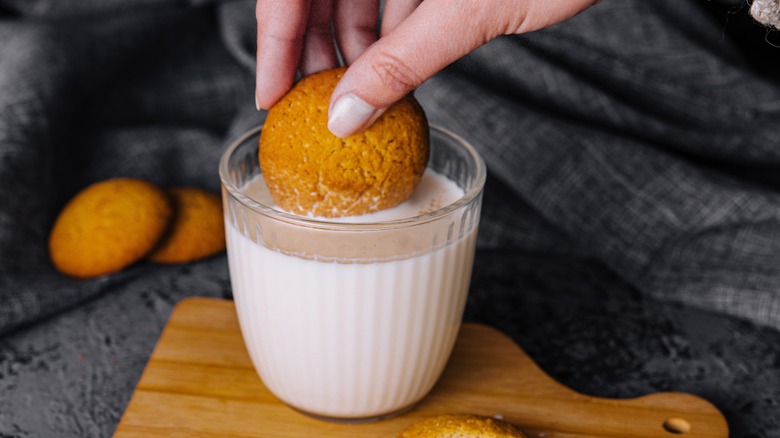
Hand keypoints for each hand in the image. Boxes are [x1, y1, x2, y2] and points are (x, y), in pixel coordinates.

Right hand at [255, 0, 596, 136]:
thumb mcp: (469, 12)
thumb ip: (401, 63)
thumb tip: (345, 114)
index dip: (275, 40)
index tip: (272, 94)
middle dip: (315, 47)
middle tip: (316, 103)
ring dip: (354, 42)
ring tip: (362, 93)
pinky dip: (391, 28)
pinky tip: (398, 64)